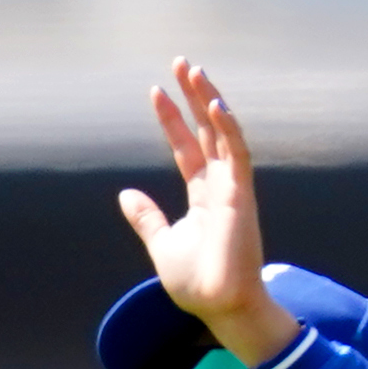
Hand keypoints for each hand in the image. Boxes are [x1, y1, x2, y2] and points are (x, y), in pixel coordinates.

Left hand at [115, 59, 290, 363]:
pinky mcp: (242, 196)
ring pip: (223, 133)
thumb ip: (146, 218)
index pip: (186, 147)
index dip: (171, 120)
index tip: (155, 93)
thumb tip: (125, 194)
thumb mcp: (162, 244)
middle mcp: (220, 185)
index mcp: (203, 195)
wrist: (220, 305)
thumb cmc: (197, 281)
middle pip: (206, 130)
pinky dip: (227, 129)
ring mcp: (233, 188)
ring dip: (209, 100)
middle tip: (180, 63)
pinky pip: (237, 154)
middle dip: (193, 96)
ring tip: (194, 70)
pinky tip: (214, 105)